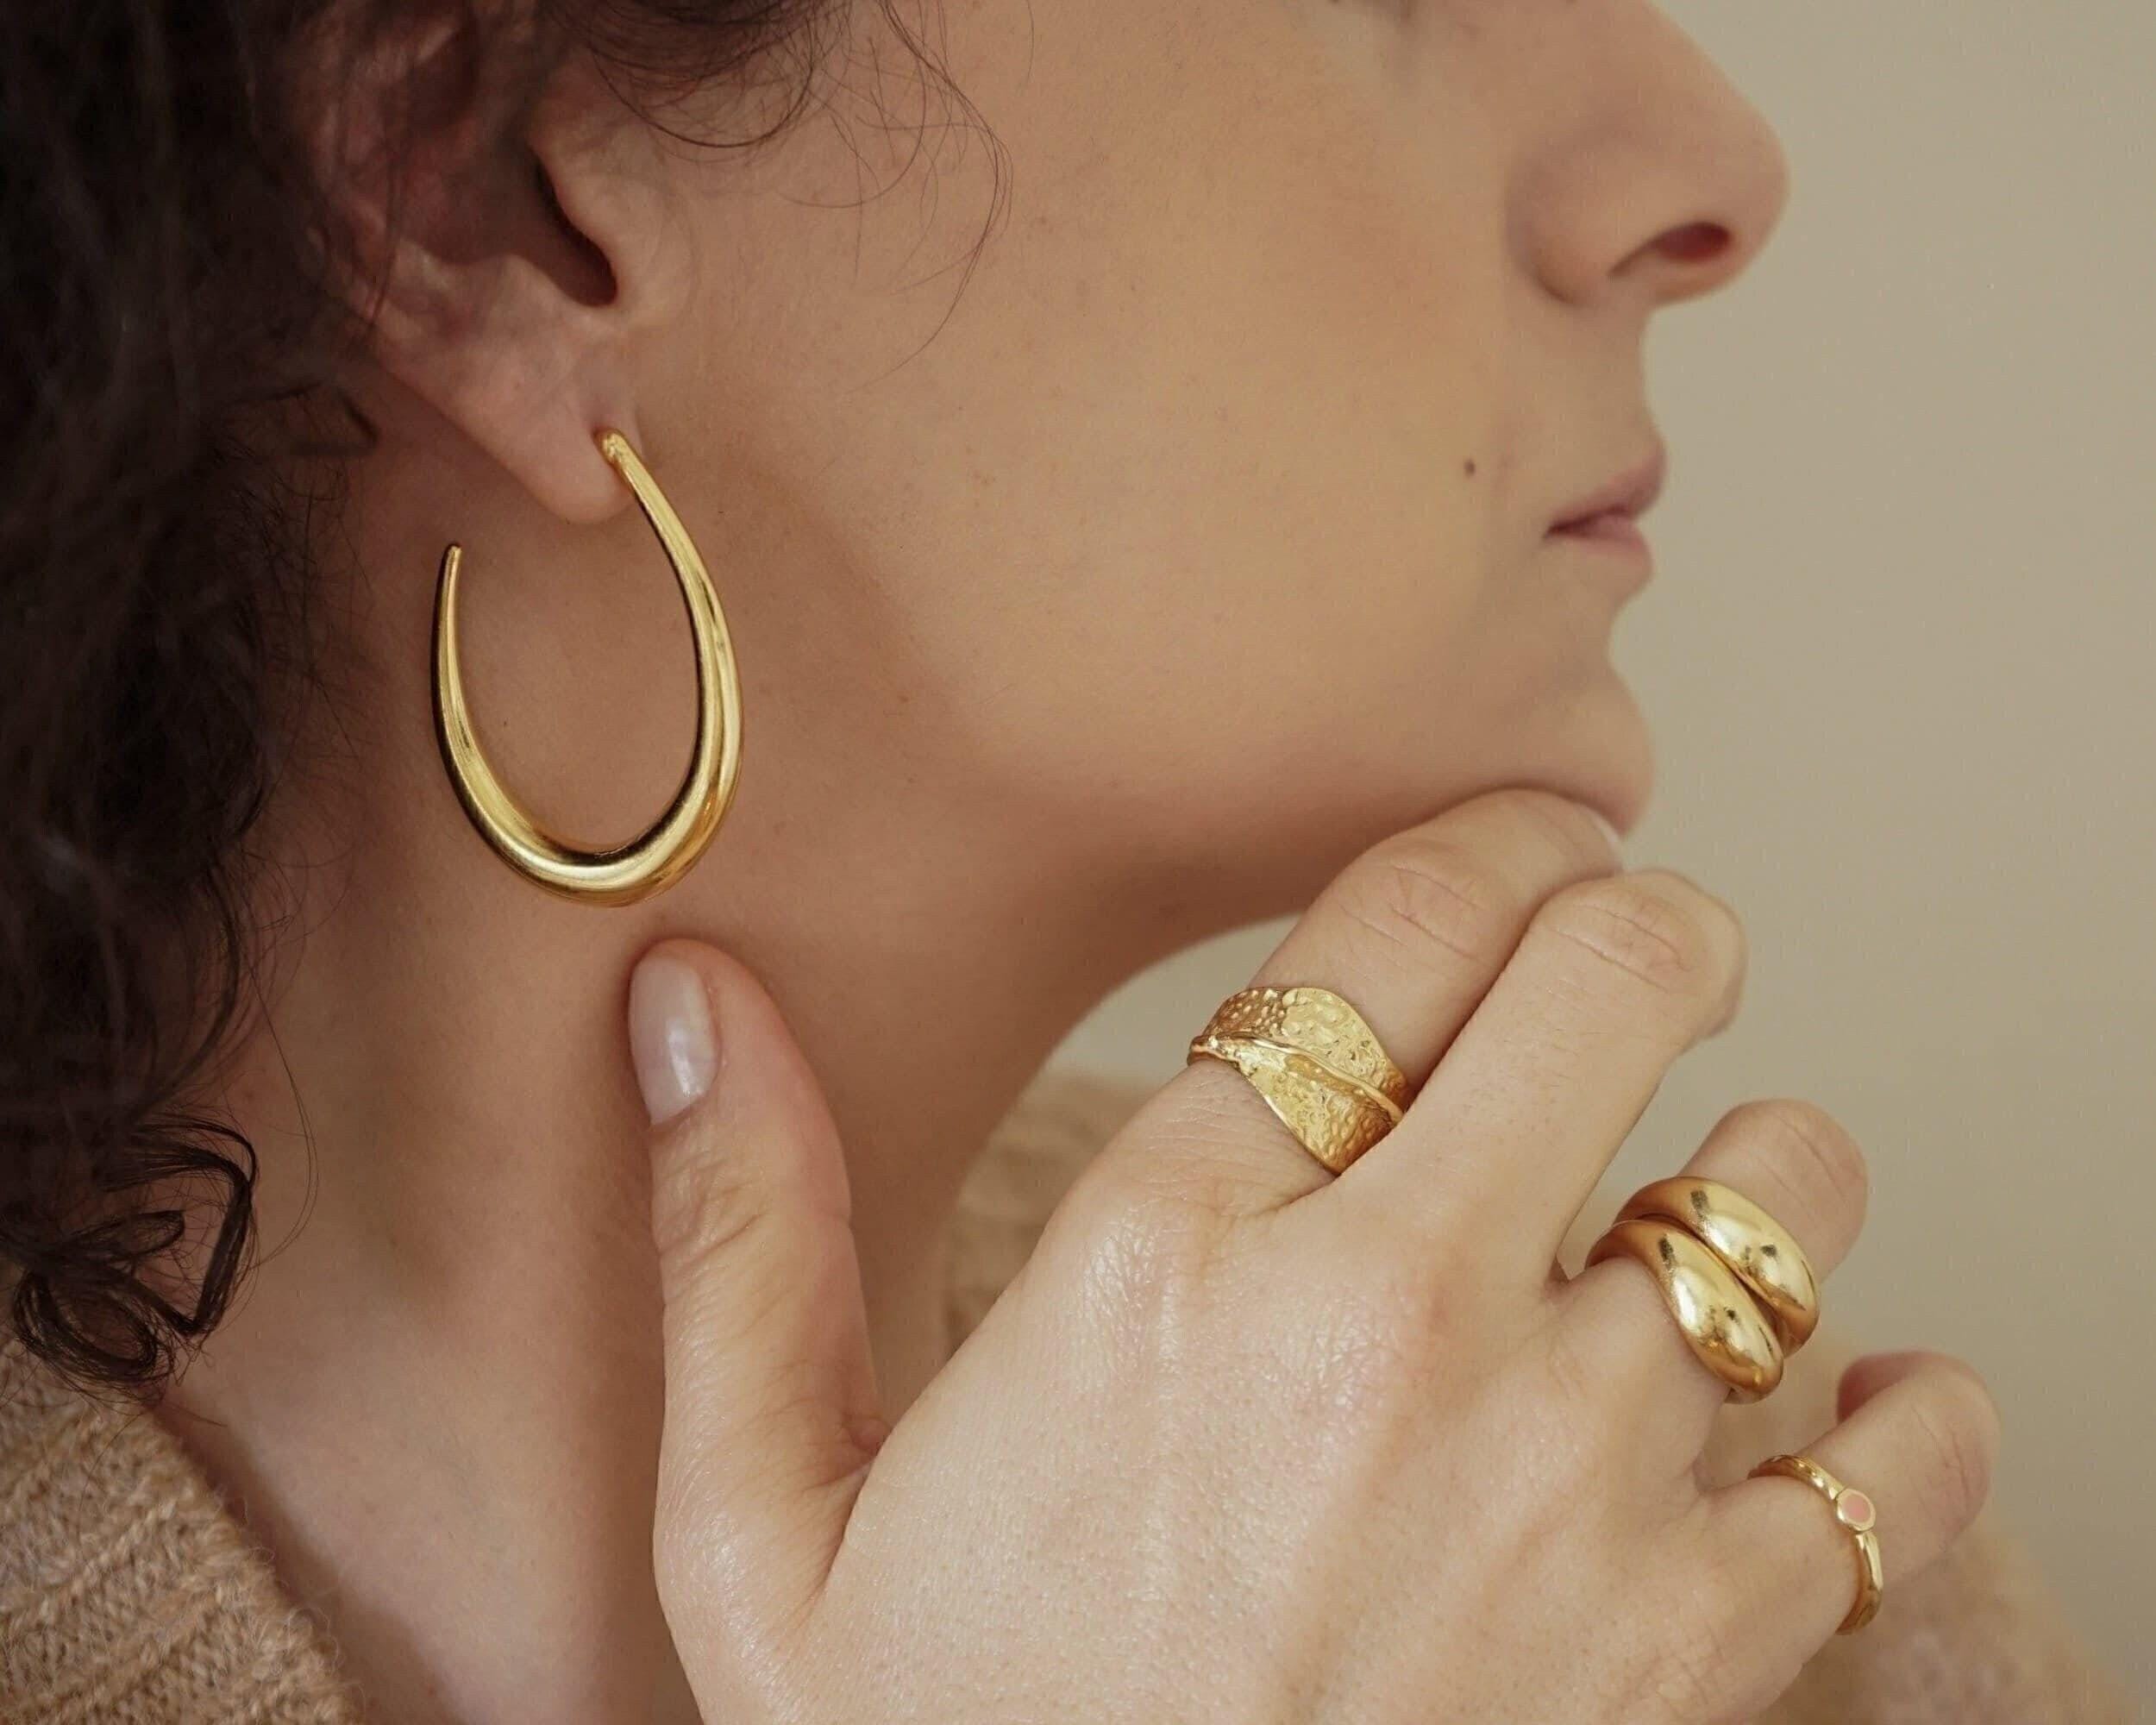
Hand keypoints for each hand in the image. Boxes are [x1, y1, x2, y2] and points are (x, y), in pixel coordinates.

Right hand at [631, 787, 1997, 1722]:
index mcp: (1165, 1255)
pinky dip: (1902, 1410)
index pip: (1399, 916)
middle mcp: (1391, 1320)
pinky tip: (1836, 1415)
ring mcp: (1571, 1480)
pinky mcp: (1702, 1647)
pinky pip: (1900, 1445)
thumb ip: (740, 1246)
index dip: (1486, 845)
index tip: (1507, 860)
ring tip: (1694, 1208)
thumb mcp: (766, 1541)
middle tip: (1630, 959)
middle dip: (1644, 926)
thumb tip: (689, 1002)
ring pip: (1786, 1181)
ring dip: (1758, 1169)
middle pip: (1622, 969)